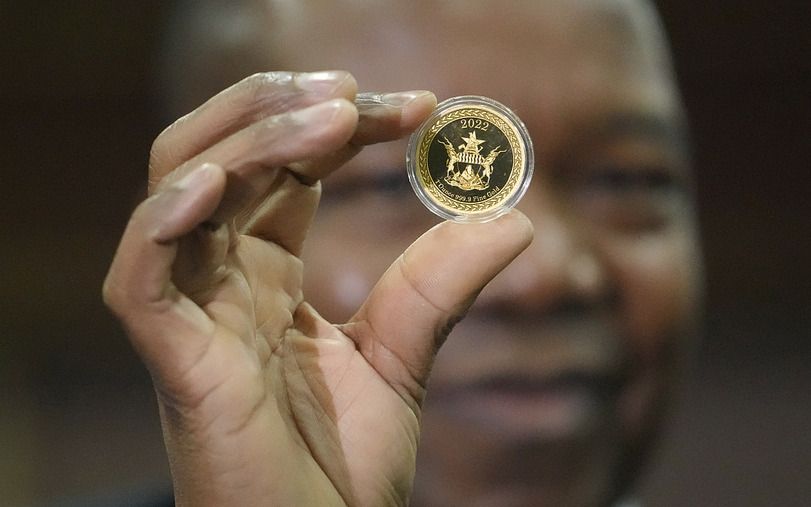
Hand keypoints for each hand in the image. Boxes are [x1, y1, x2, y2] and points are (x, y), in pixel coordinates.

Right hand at [103, 71, 532, 505]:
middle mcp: (219, 281)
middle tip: (357, 91)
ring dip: (250, 138)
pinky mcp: (177, 364)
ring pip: (181, 190)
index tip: (419, 106)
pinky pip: (140, 277)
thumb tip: (516, 218)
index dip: (341, 125)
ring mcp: (192, 318)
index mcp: (263, 274)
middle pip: (220, 155)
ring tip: (332, 114)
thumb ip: (441, 284)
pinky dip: (166, 220)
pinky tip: (219, 180)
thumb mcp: (400, 356)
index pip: (286, 167)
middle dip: (281, 108)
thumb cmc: (339, 469)